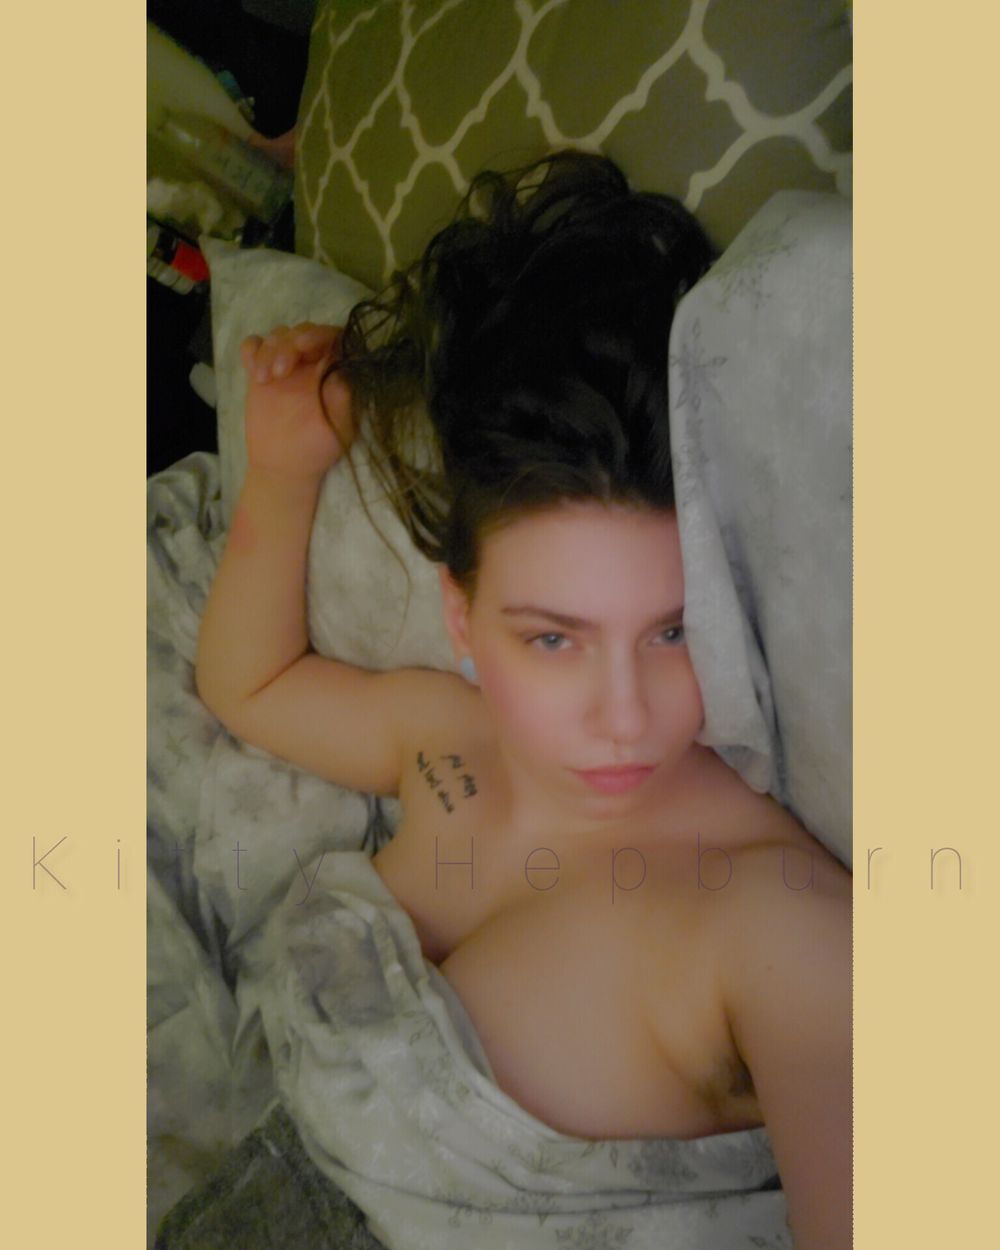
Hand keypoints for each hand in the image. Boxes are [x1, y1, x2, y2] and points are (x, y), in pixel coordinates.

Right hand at [240, 323, 352, 480]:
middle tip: (281, 372)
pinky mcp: (261, 372)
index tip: (303, 347)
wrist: (284, 466)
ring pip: (277, 335)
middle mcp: (311, 363)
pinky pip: (253, 347)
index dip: (318, 334)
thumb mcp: (338, 422)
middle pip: (301, 332)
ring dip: (269, 350)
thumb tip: (341, 361)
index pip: (331, 337)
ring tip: (265, 379)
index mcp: (333, 370)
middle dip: (288, 344)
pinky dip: (252, 350)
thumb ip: (341, 390)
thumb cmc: (317, 447)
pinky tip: (254, 371)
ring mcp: (285, 366)